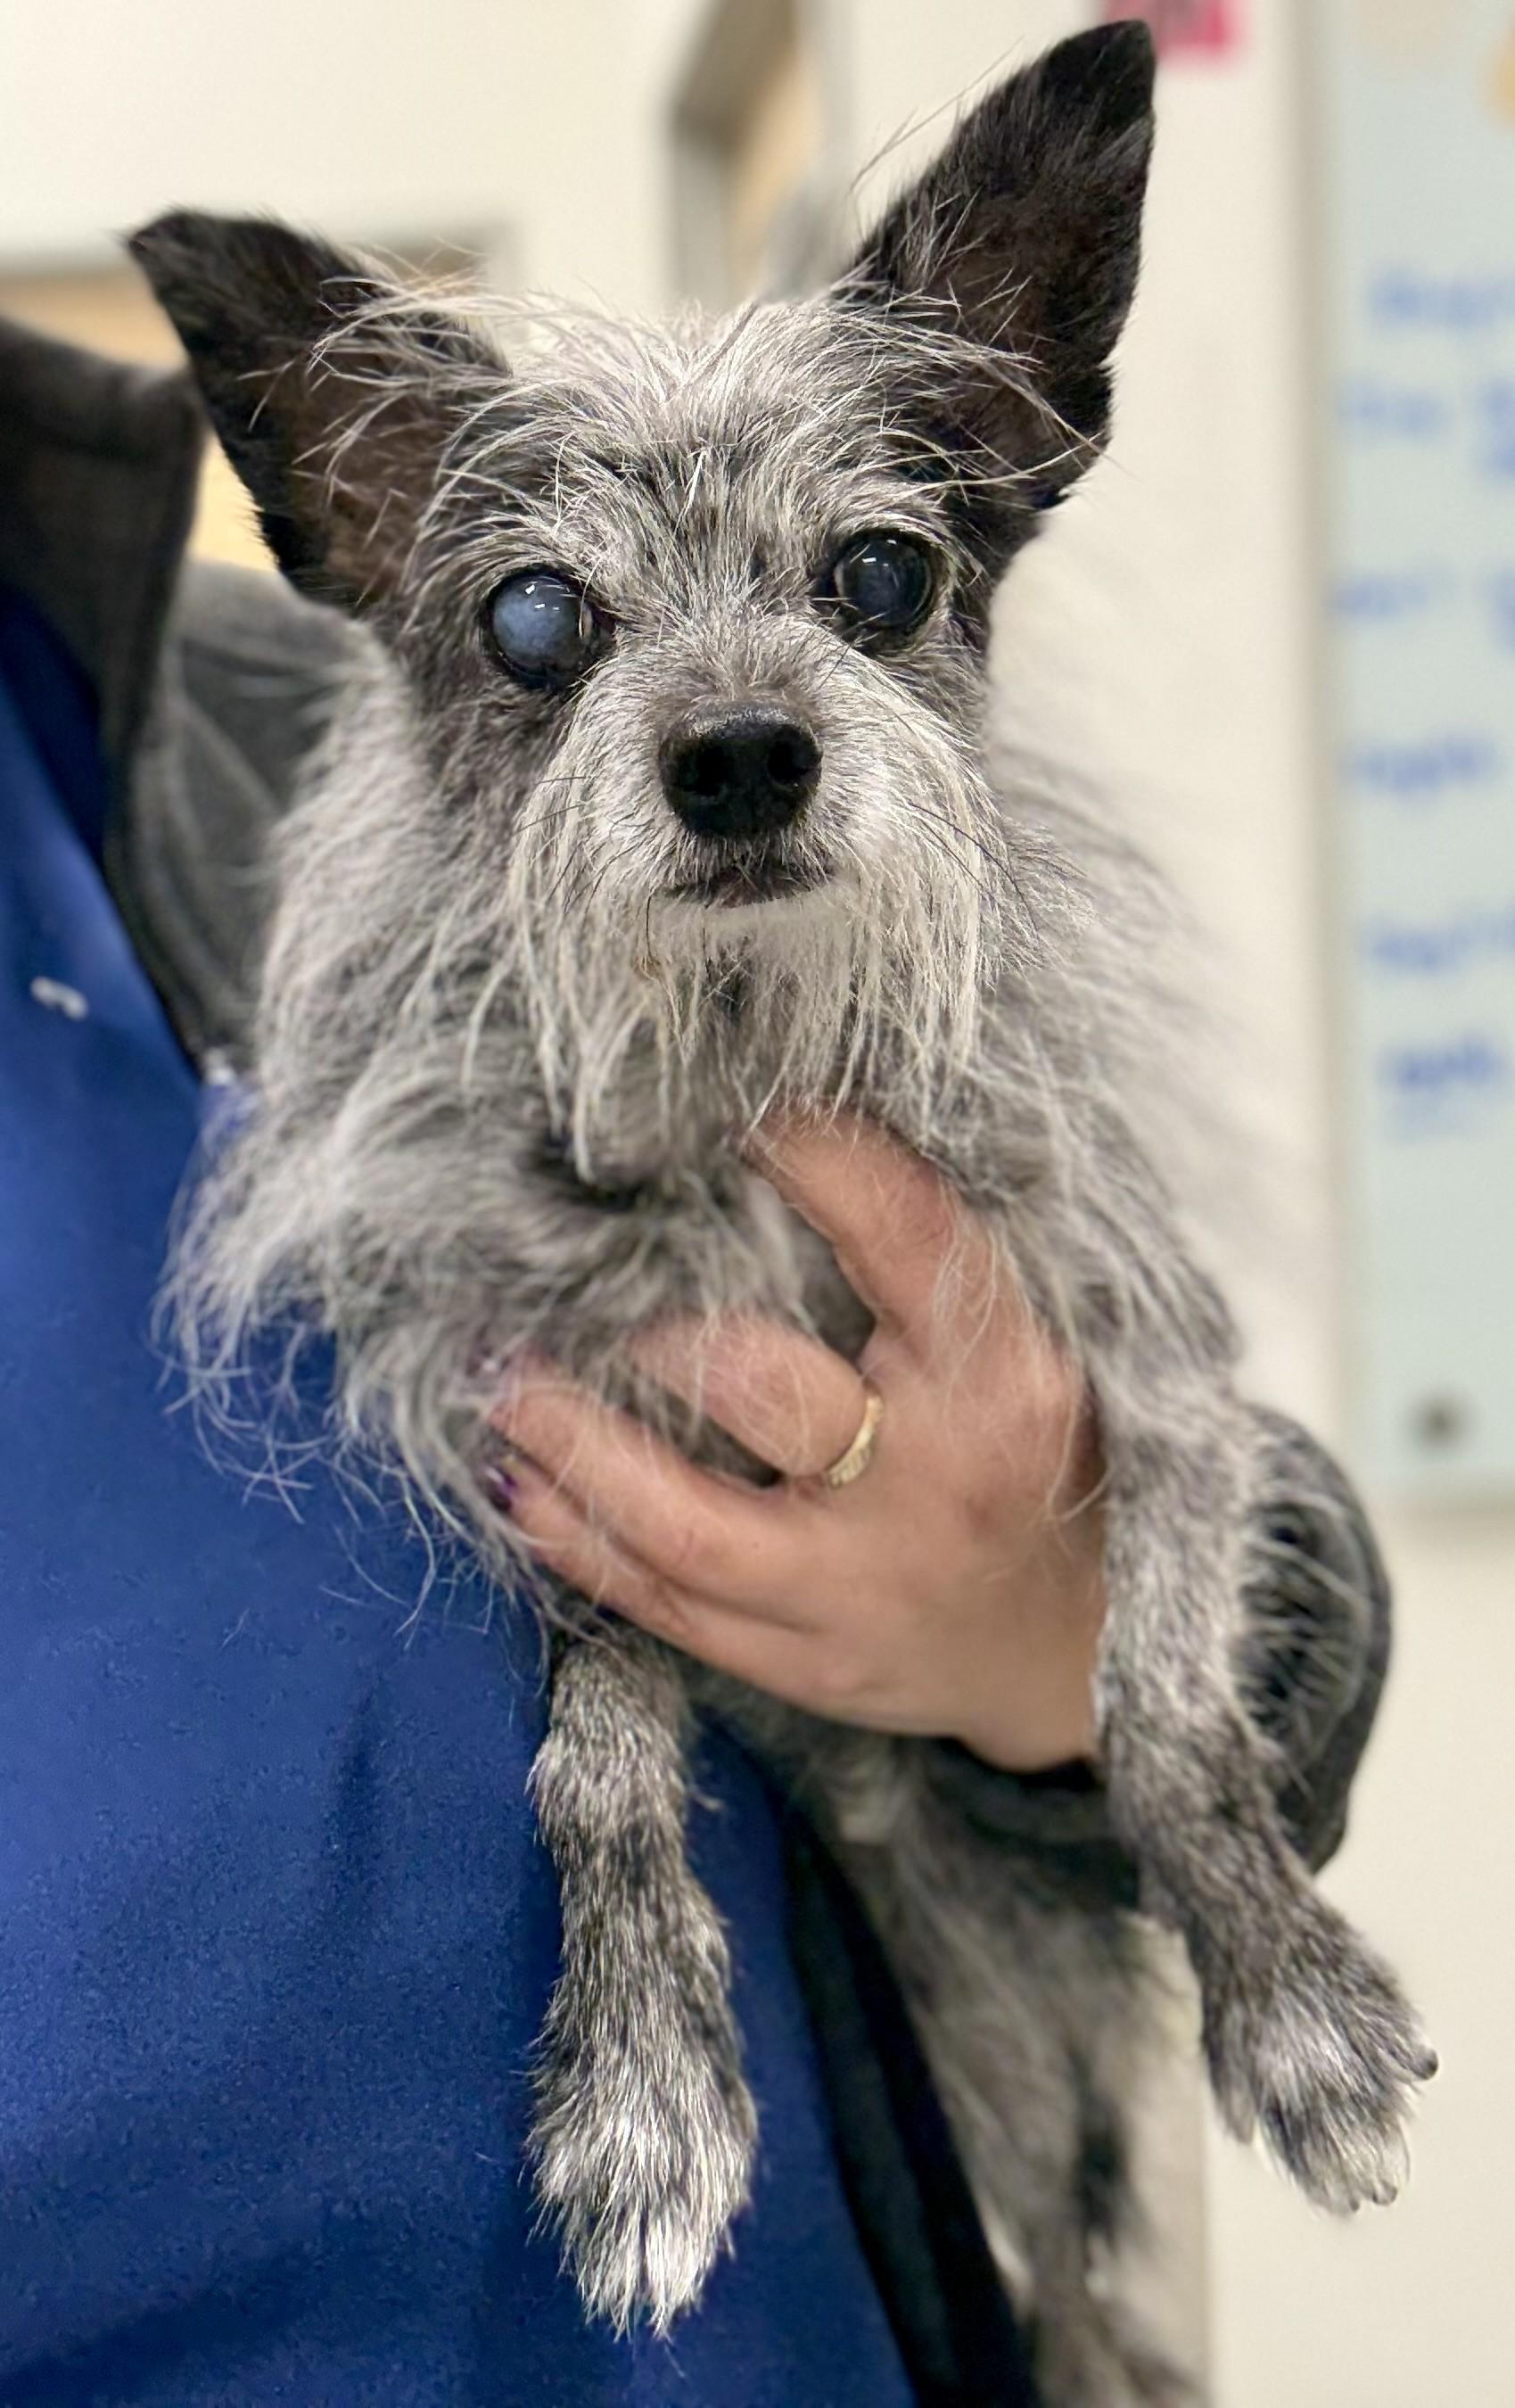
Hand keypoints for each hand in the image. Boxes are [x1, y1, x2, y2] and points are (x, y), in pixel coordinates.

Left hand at [491, 1115, 1105, 1772]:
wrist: (1065, 1648)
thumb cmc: (1028, 1458)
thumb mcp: (1022, 1351)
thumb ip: (922, 1269)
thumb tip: (776, 1133)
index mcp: (1002, 1381)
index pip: (907, 1241)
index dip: (820, 1157)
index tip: (738, 1101)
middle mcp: (934, 1485)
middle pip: (769, 1391)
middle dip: (654, 1332)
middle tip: (570, 1270)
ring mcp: (858, 1588)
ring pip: (684, 1524)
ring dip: (572, 1446)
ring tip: (497, 1379)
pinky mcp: (801, 1661)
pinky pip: (665, 1606)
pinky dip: (577, 1541)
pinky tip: (519, 1482)